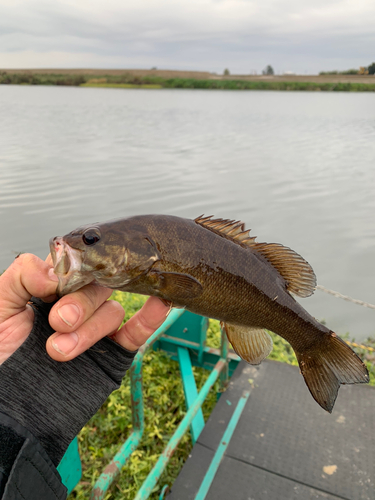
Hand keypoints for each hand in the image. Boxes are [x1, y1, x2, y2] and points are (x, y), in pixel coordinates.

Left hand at [0, 253, 168, 363]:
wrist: (7, 408)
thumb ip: (22, 276)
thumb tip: (56, 271)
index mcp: (52, 289)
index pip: (77, 265)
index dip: (74, 271)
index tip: (58, 286)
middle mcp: (77, 305)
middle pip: (98, 287)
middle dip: (79, 304)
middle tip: (58, 321)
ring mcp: (96, 329)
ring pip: (112, 312)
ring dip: (89, 329)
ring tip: (58, 351)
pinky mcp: (111, 353)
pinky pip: (136, 332)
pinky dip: (150, 319)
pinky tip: (160, 303)